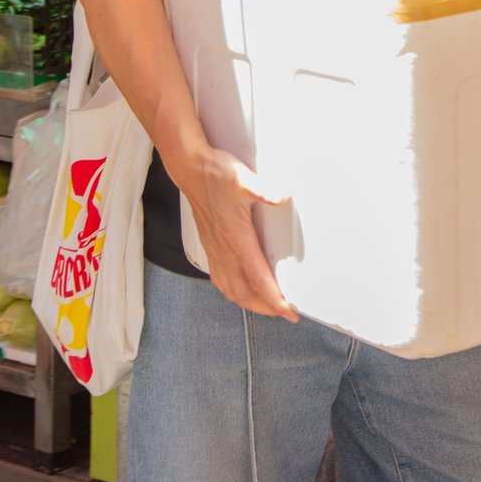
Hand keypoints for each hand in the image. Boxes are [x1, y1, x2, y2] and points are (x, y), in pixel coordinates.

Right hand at [183, 147, 298, 320]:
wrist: (191, 170)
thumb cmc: (217, 174)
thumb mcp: (244, 179)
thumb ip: (264, 190)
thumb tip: (283, 197)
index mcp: (236, 238)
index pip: (258, 279)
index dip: (275, 300)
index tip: (289, 312)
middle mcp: (224, 249)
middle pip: (245, 293)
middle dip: (266, 308)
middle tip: (285, 312)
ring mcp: (215, 250)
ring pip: (231, 289)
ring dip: (250, 303)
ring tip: (267, 307)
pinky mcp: (209, 246)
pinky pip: (220, 279)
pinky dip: (233, 292)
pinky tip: (240, 290)